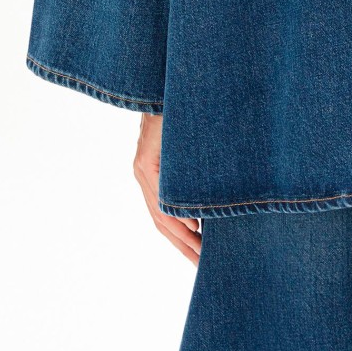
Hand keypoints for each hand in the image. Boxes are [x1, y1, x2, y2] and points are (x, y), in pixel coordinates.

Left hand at [133, 113, 201, 263]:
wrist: (160, 84)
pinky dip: (176, 211)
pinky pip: (161, 191)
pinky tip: (192, 225)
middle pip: (162, 221)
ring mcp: (143, 166)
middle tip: (203, 266)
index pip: (165, 218)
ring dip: (181, 235)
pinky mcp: (145, 157)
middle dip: (183, 245)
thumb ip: (193, 173)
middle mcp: (143, 174)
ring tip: (201, 254)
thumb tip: (208, 203)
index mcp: (152, 175)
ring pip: (160, 211)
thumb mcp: (186, 148)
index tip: (199, 258)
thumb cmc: (178, 114)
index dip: (181, 241)